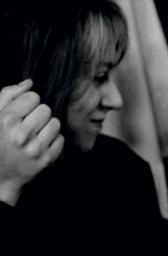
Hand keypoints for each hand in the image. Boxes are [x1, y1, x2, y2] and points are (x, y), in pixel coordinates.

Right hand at [0, 79, 62, 204]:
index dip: (28, 102)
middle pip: (46, 108)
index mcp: (6, 120)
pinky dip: (52, 139)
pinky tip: (40, 143)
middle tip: (28, 123)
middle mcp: (21, 134)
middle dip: (38, 113)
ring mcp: (35, 148)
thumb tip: (29, 82)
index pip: (33, 97)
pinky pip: (60, 138)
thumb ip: (7, 95)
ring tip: (35, 133)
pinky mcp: (46, 159)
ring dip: (47, 126)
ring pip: (55, 122)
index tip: (22, 111)